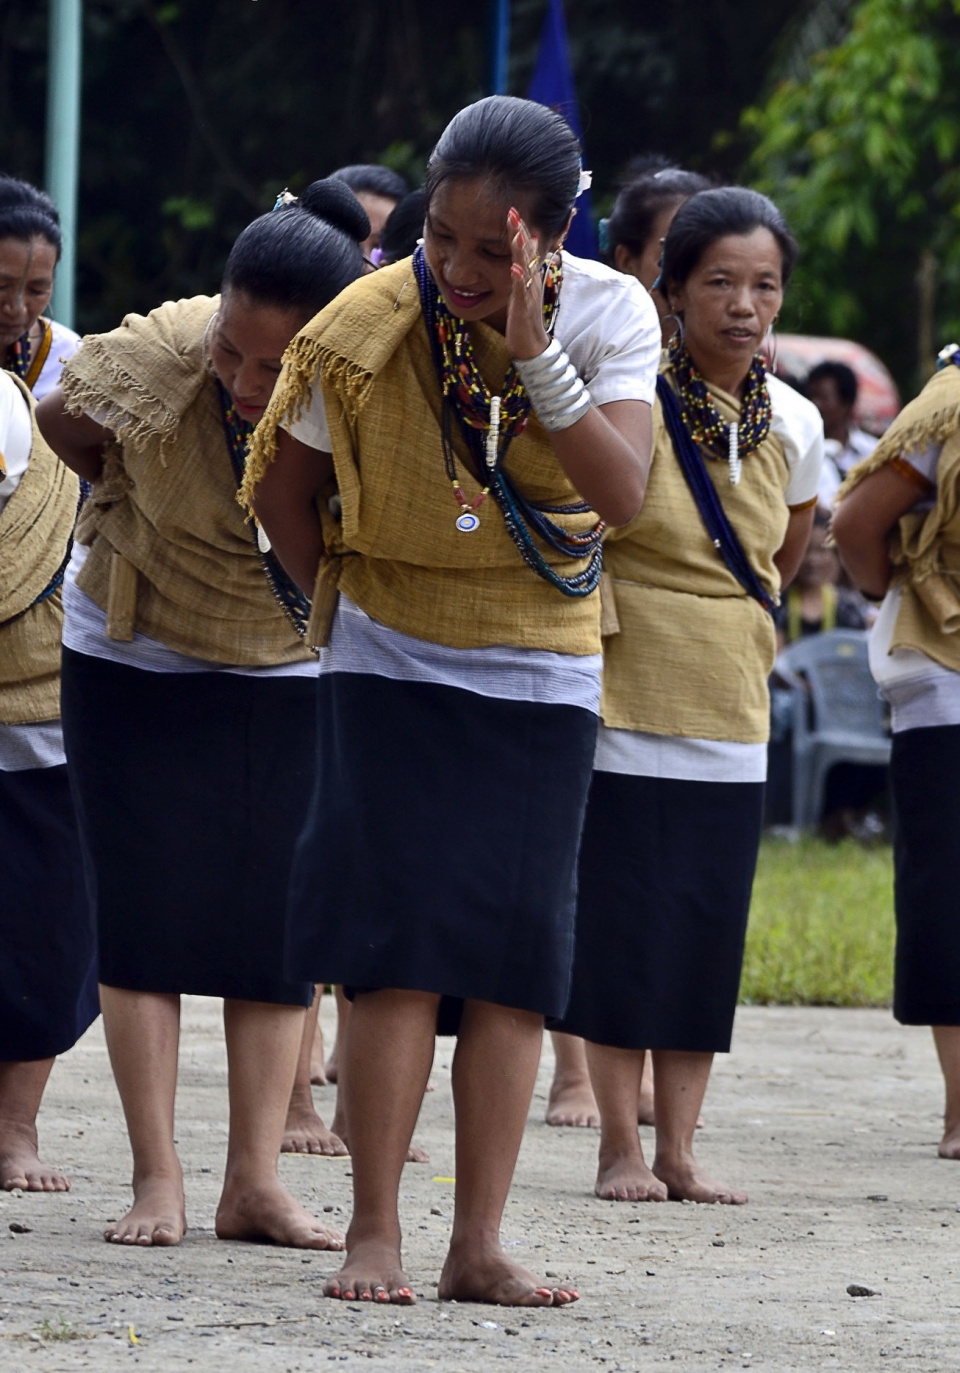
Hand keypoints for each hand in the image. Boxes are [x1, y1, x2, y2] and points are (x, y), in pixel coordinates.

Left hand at [505, 206, 549, 361]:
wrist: (531, 344)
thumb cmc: (524, 316)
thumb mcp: (522, 288)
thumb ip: (523, 267)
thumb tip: (528, 246)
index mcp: (530, 274)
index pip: (526, 247)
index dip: (520, 229)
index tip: (512, 211)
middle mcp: (532, 280)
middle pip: (527, 251)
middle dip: (520, 231)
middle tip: (513, 211)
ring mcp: (528, 292)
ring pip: (526, 267)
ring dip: (521, 250)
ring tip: (516, 233)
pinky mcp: (523, 306)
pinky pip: (521, 290)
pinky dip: (518, 278)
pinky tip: (514, 268)